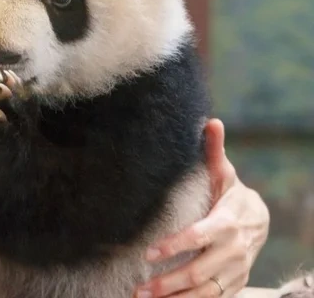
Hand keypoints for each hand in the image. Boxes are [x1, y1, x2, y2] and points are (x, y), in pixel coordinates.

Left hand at [134, 119, 269, 297]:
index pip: (199, 236)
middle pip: (199, 271)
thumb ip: (215, 151)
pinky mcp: (235, 283)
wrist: (260, 220)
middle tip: (141, 288)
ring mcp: (235, 270)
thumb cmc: (232, 194)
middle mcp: (232, 250)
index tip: (148, 252)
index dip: (175, 245)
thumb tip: (212, 121)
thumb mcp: (225, 173)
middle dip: (169, 282)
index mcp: (227, 222)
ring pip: (205, 292)